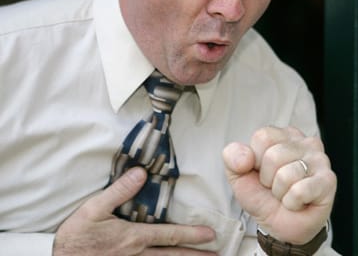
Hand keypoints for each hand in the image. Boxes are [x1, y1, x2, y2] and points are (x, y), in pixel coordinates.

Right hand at [53, 167, 215, 255]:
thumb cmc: (76, 236)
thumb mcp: (94, 208)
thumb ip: (119, 191)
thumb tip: (140, 173)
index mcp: (134, 237)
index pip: (170, 235)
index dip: (192, 234)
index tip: (210, 234)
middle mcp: (138, 254)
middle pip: (173, 255)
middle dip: (197, 254)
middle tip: (218, 254)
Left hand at [222, 126, 336, 244]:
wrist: (280, 226)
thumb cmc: (264, 196)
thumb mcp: (239, 175)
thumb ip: (233, 157)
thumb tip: (245, 157)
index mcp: (284, 135)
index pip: (262, 137)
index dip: (255, 161)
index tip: (261, 172)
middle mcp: (306, 142)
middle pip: (273, 156)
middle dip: (267, 179)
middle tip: (276, 187)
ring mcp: (320, 160)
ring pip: (285, 175)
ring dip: (280, 193)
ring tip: (287, 194)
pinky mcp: (328, 181)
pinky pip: (299, 191)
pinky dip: (292, 203)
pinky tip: (298, 202)